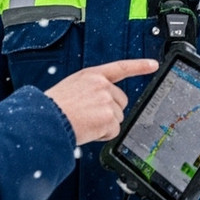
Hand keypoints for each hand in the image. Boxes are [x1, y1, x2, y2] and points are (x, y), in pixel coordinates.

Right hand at [44, 59, 158, 144]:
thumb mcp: (71, 88)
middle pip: (121, 102)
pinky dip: (103, 135)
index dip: (139, 66)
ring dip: (104, 124)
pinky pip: (113, 131)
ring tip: (84, 122)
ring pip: (117, 118)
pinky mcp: (108, 118)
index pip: (121, 67)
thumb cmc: (53, 107)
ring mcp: (106, 101)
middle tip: (89, 116)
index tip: (153, 65)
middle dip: (109, 111)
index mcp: (92, 75)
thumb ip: (90, 90)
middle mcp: (102, 85)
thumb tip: (101, 102)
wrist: (45, 120)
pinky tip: (88, 130)